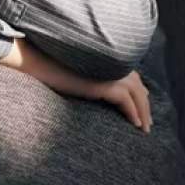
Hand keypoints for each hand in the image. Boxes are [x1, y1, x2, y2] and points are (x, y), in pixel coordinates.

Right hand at [0, 39, 151, 132]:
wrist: (37, 60)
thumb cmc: (50, 65)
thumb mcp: (76, 70)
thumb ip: (91, 73)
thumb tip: (98, 85)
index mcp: (106, 56)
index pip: (131, 74)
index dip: (139, 90)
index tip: (143, 104)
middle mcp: (112, 61)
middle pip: (138, 84)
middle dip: (145, 103)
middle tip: (147, 122)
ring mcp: (109, 70)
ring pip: (137, 93)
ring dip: (143, 111)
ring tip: (144, 128)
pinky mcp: (103, 82)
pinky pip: (126, 100)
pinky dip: (134, 112)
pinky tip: (136, 124)